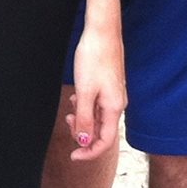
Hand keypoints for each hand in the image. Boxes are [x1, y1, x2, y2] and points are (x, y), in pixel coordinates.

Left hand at [65, 22, 126, 160]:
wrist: (102, 31)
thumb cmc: (94, 58)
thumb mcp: (84, 92)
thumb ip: (85, 118)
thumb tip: (85, 141)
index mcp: (114, 108)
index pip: (105, 141)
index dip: (89, 152)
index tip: (73, 156)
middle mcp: (117, 103)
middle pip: (102, 131)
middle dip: (84, 132)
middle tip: (68, 120)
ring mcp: (114, 94)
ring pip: (98, 117)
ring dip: (83, 118)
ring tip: (71, 107)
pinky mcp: (108, 85)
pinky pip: (98, 105)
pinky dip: (86, 106)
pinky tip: (77, 97)